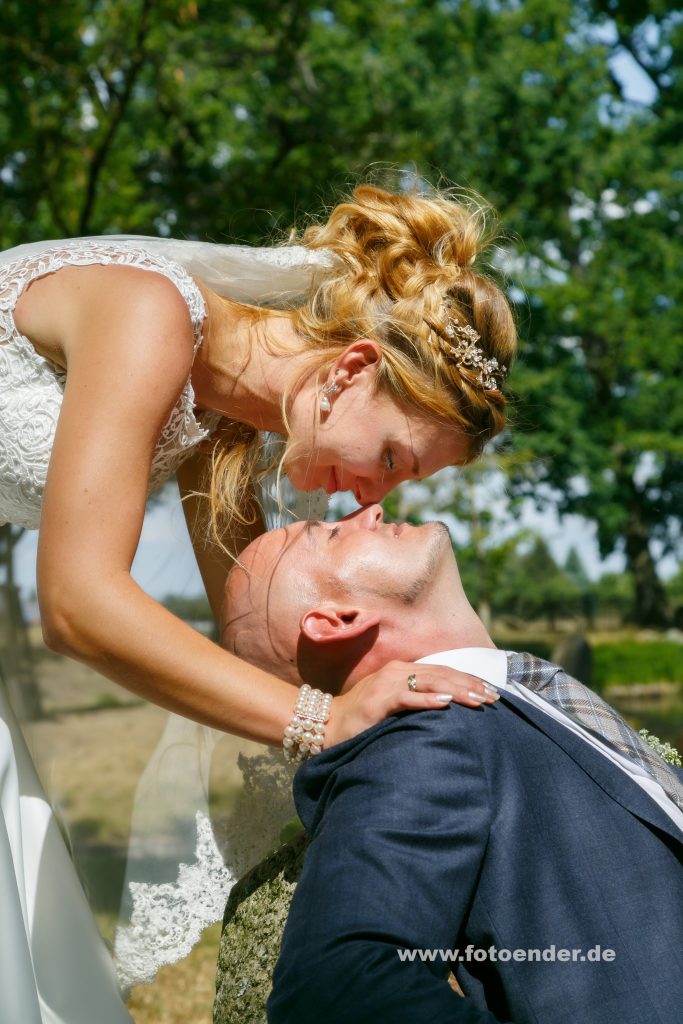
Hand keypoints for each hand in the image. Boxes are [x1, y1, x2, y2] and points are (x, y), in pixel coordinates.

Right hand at [325, 660, 498, 746]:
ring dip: (456, 690)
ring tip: (478, 699)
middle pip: (441, 674)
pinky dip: (427, 699)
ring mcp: (386, 684)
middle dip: (469, 684)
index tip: (490, 690)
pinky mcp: (378, 700)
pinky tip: (445, 703)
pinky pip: (407, 697)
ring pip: (429, 682)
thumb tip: (447, 705)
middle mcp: (396, 671)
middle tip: (493, 696)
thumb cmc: (362, 717)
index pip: (442, 671)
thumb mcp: (392, 702)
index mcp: (402, 670)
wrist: (328, 724)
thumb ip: (415, 698)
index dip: (467, 679)